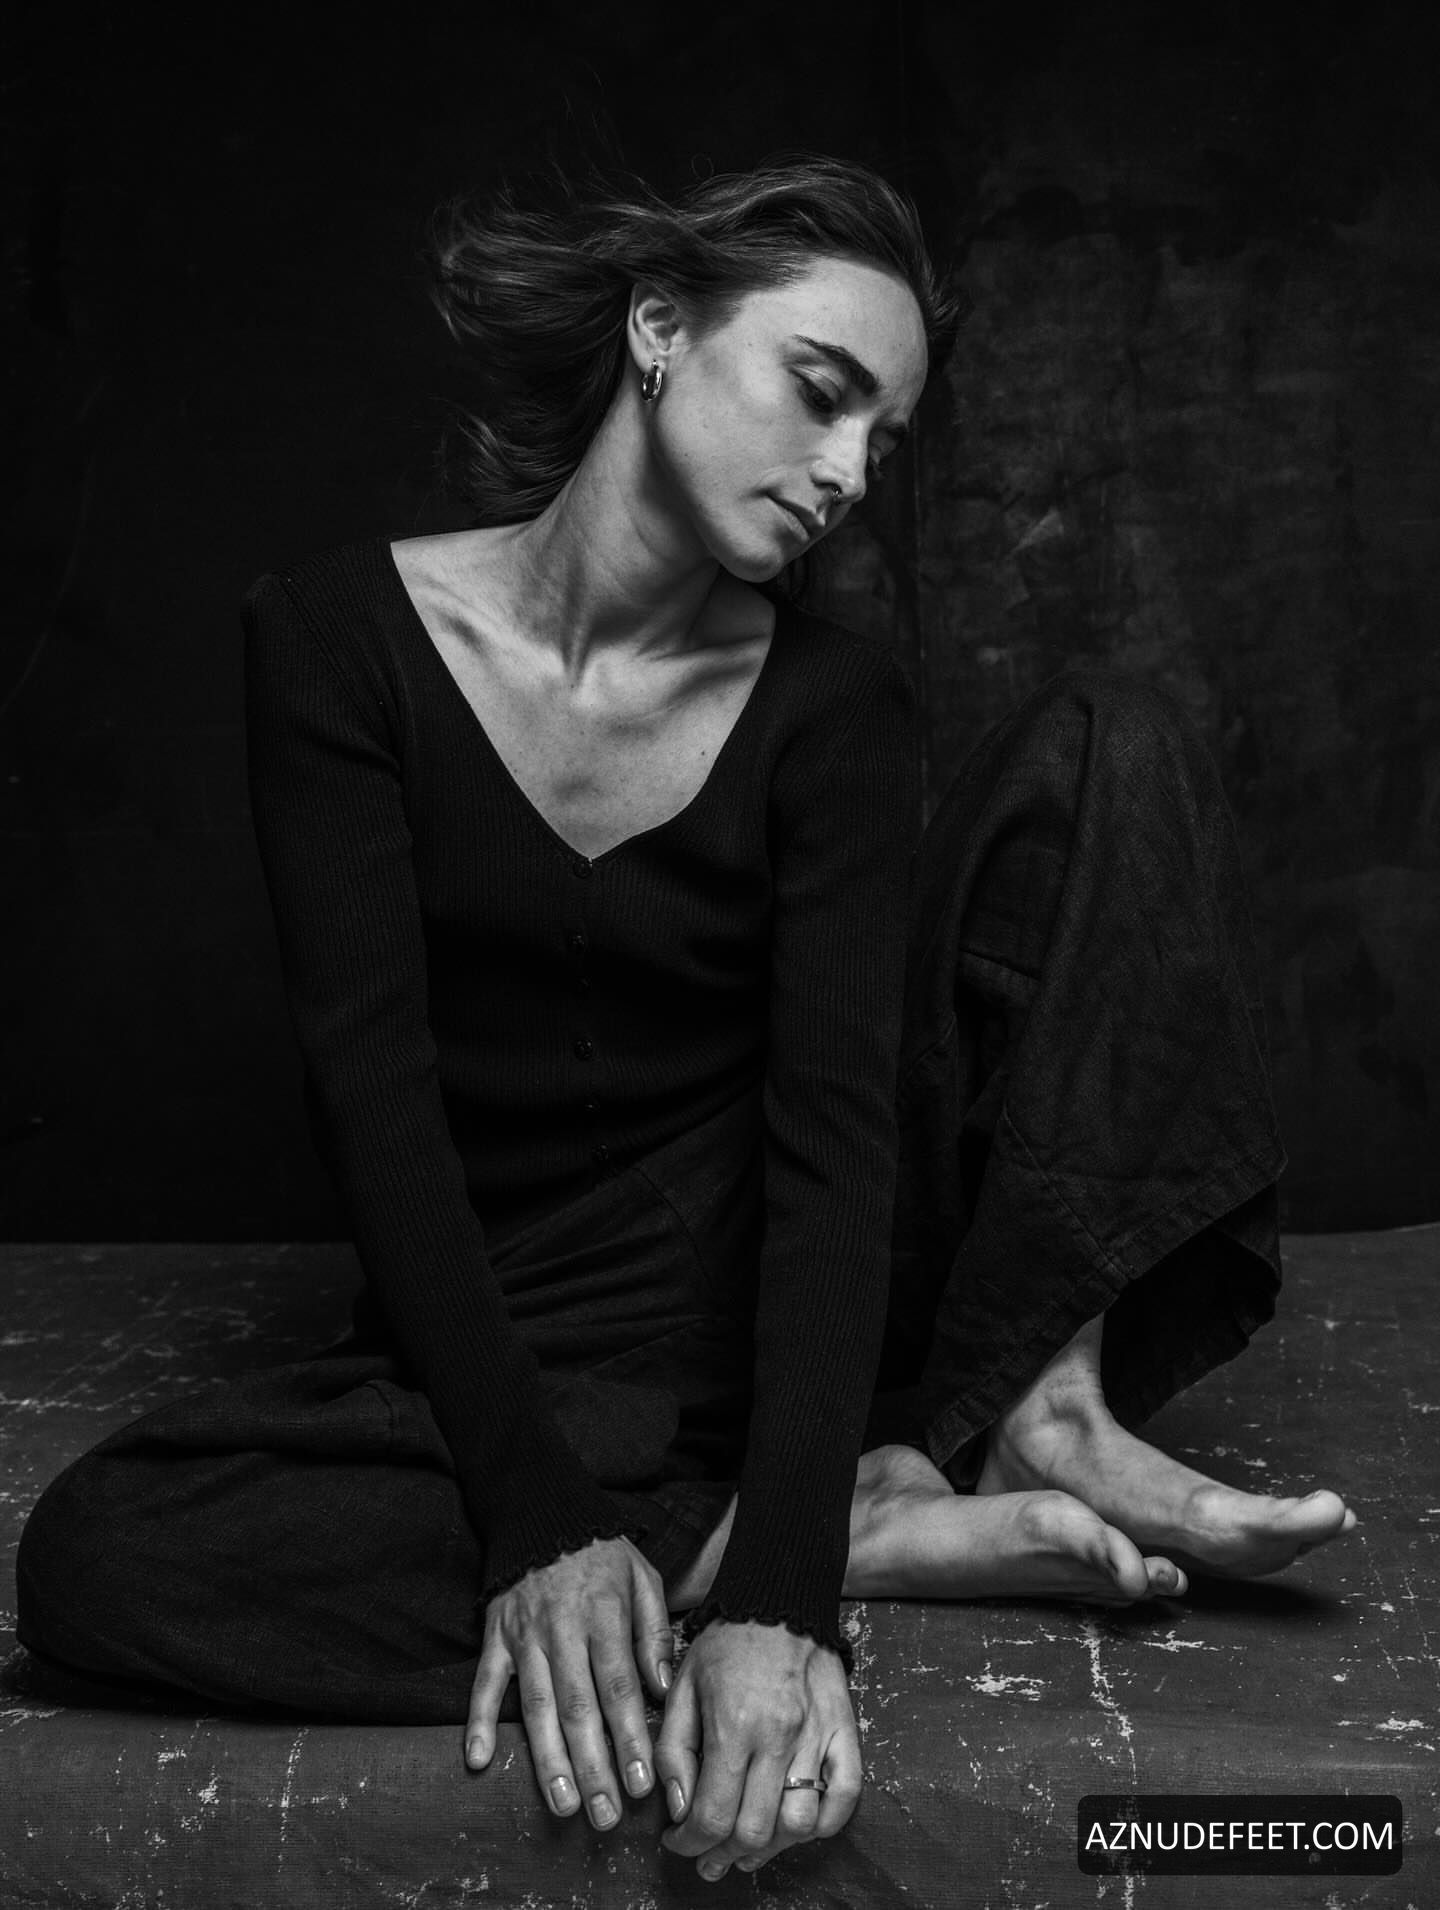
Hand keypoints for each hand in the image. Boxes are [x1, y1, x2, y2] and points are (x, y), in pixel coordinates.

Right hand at [465, 1535, 673, 1829]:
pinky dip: (478, 1720)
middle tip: (606, 1815)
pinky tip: (477, 1760)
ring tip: (562, 1805)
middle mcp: (562, 1629)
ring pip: (535, 1705)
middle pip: (578, 1707)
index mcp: (604, 1614)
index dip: (630, 1737)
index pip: (619, 1686)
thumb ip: (654, 1632)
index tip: (641, 1783)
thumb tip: (663, 1689)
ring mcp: (524, 1636)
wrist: (543, 1512)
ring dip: (548, 1760)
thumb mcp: (643, 1577)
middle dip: (593, 1766)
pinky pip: (484, 1682)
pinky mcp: (495, 1636)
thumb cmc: (602, 1553)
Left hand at [655, 1619, 860, 1880]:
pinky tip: (796, 1826)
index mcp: (733, 1724)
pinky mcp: (845, 1729)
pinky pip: (845, 1797)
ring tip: (747, 1849)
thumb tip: (678, 1809)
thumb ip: (674, 1750)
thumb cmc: (726, 1641)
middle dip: (723, 1856)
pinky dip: (823, 1824)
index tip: (677, 1843)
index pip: (713, 1815)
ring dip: (771, 1849)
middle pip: (755, 1830)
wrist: (778, 1596)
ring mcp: (818, 1735)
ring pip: (799, 1824)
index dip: (689, 1843)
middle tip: (708, 1857)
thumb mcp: (683, 1686)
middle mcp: (779, 1736)